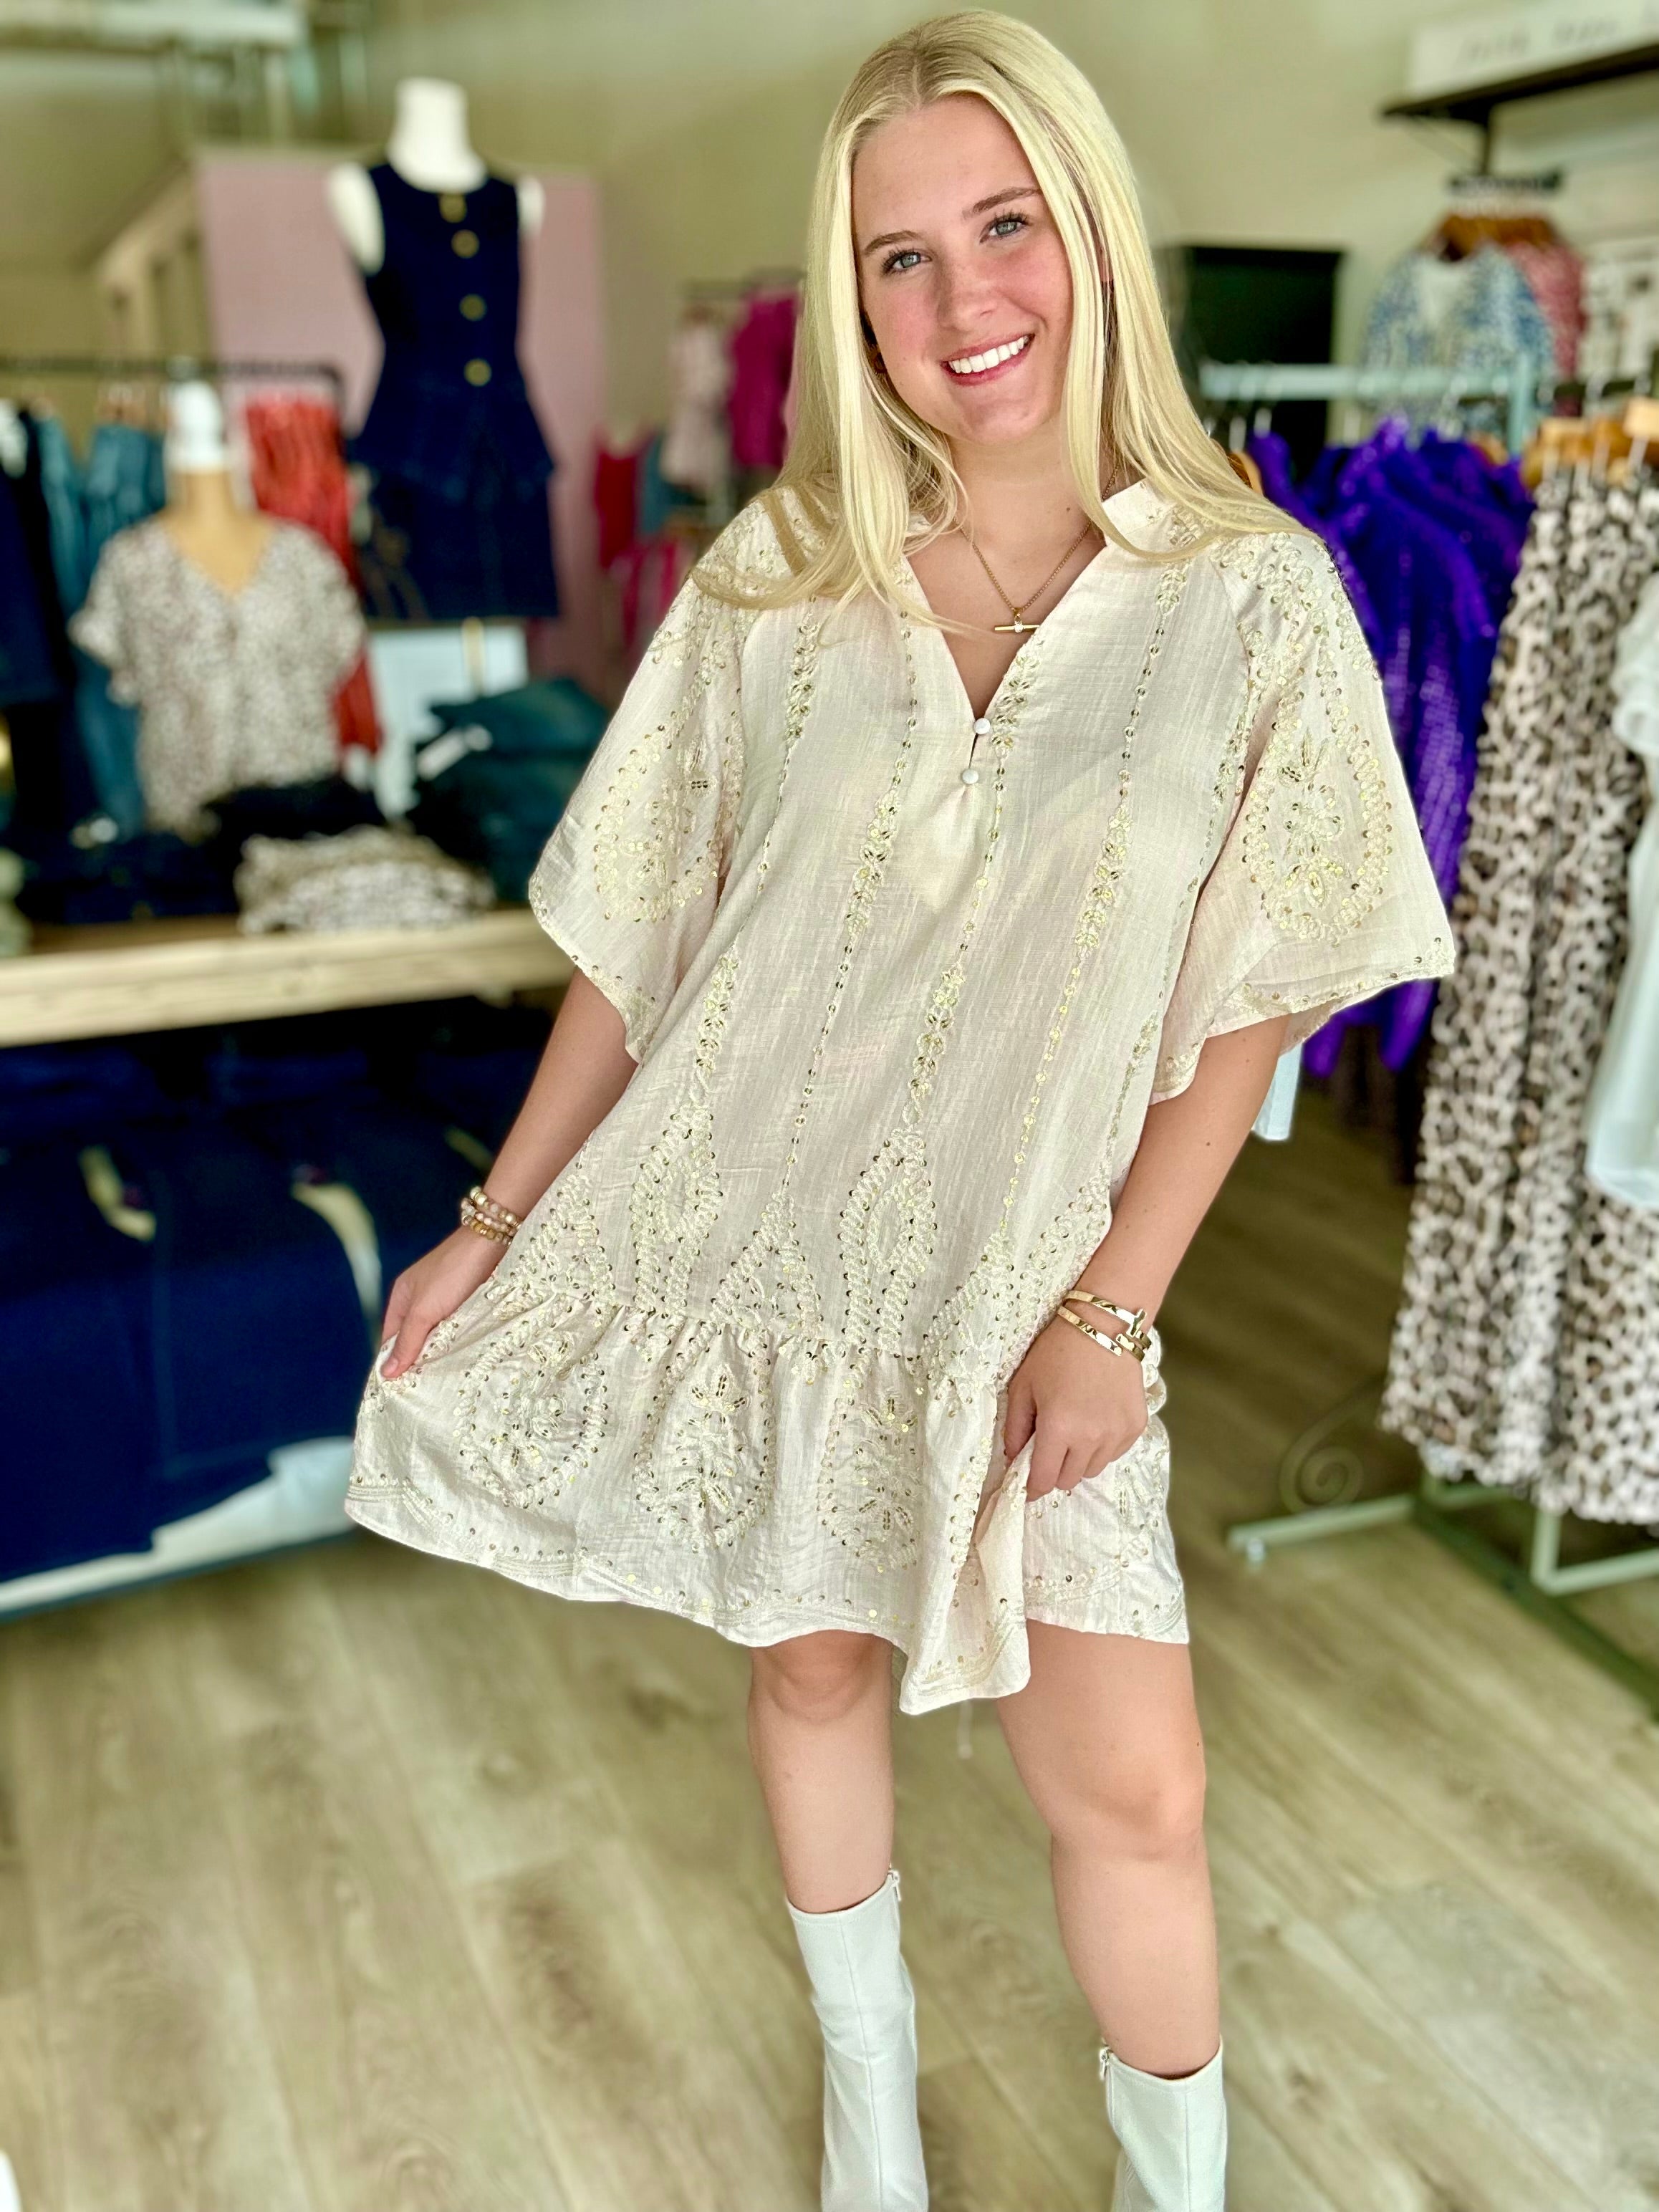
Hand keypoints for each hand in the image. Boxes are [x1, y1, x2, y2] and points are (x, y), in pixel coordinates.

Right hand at [379, 1226, 505, 1377]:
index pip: (390, 1339)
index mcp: (402, 1298)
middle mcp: (421, 1300)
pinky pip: (458, 1330)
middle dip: (418, 1362)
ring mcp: (446, 1301)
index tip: (396, 1391)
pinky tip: (463, 1360)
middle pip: (415, 1339)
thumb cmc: (453, 1272)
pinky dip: (458, 1344)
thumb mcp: (424, 1310)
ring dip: (440, 1354)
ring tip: (443, 1382)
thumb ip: (407, 1341)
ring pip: (438, 1336)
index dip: (393, 1362)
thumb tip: (386, 1373)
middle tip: (422, 1393)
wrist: (494, 1242)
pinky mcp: (469, 1303)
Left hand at [1004, 1313, 1148, 1500]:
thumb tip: (1013, 1460)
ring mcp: (1117, 1433)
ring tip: (1073, 1431)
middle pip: (1068, 1480)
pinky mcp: (1136, 1426)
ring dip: (1078, 1461)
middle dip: (1053, 1471)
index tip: (1026, 1488)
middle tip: (1048, 1449)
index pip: (1044, 1480)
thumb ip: (1014, 1428)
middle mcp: (1091, 1437)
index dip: (1032, 1488)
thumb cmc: (1056, 1353)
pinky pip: (1113, 1454)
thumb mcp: (1023, 1386)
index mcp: (1058, 1427)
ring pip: (1092, 1470)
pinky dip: (1101, 1447)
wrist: (1104, 1326)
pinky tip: (1094, 1420)